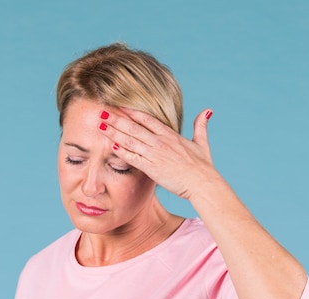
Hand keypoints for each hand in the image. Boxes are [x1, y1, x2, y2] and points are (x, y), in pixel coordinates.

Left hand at [99, 107, 219, 200]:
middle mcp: (161, 142)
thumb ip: (201, 126)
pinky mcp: (152, 168)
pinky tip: (111, 146)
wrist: (203, 184)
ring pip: (130, 140)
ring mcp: (155, 154)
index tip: (118, 106)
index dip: (131, 111)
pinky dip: (122, 152)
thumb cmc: (203, 167)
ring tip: (100, 126)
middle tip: (102, 112)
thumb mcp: (202, 143)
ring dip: (114, 132)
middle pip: (134, 127)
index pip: (147, 119)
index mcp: (170, 135)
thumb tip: (207, 111)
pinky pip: (134, 158)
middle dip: (117, 119)